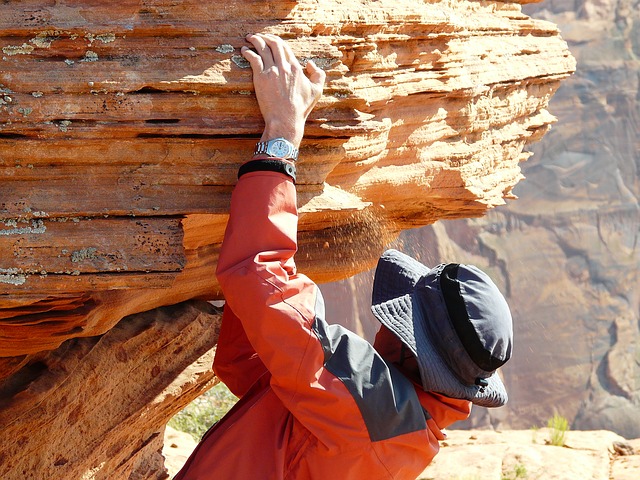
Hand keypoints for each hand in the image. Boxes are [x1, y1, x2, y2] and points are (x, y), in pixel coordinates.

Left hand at [242, 33, 325, 147]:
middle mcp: (284, 66)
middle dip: (265, 37)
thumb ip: (318, 75)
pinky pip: (253, 59)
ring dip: (255, 40)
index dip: (277, 41)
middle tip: (258, 36)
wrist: (286, 120)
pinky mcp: (261, 78)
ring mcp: (272, 71)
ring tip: (249, 38)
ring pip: (262, 48)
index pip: (285, 47)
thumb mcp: (317, 91)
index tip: (270, 40)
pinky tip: (244, 51)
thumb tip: (310, 64)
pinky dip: (248, 52)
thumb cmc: (300, 108)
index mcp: (296, 67)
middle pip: (274, 43)